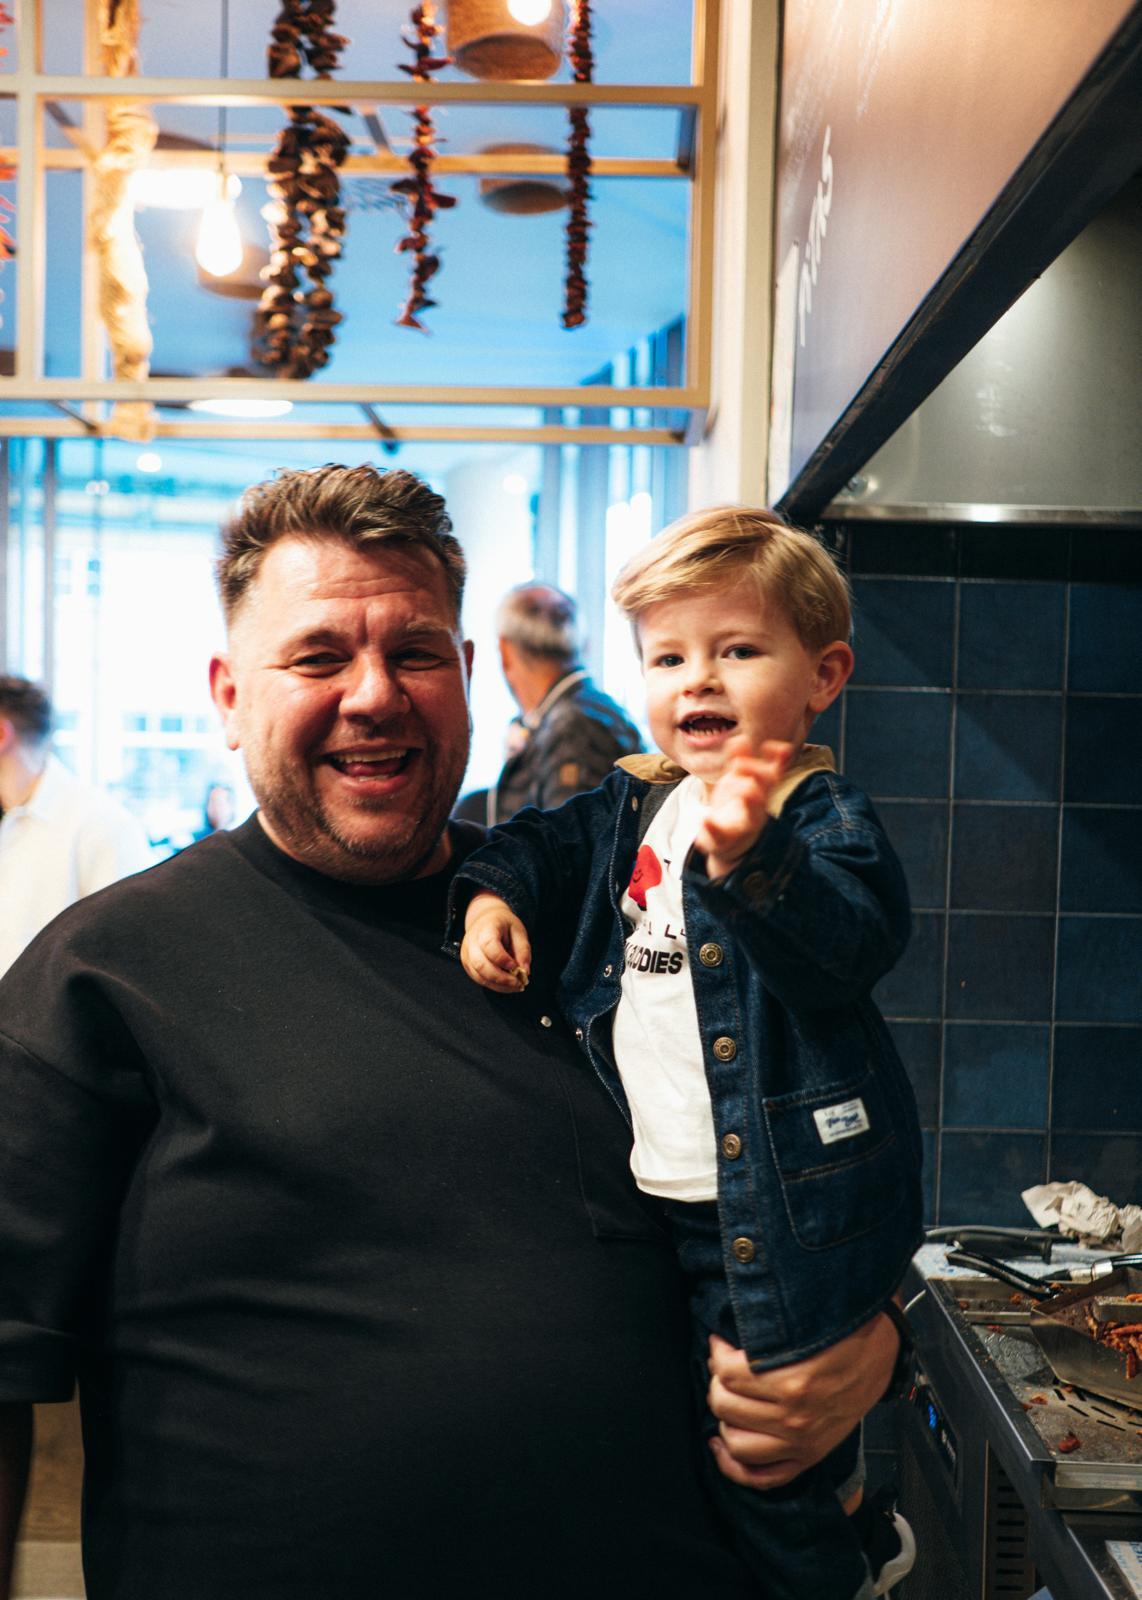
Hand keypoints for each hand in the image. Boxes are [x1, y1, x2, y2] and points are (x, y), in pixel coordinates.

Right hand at [461, 893, 531, 992]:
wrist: (485, 920)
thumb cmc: (503, 925)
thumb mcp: (518, 931)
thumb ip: (523, 950)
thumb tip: (525, 971)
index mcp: (486, 927)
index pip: (489, 945)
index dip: (503, 960)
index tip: (516, 967)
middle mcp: (472, 941)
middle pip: (481, 964)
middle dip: (502, 978)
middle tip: (518, 983)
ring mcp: (467, 954)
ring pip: (479, 976)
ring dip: (499, 985)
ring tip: (515, 985)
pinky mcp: (467, 964)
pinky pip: (479, 979)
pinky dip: (494, 985)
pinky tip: (506, 985)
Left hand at [694, 737, 793, 878]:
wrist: (730, 842)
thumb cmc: (737, 805)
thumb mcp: (736, 781)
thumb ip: (739, 761)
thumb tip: (740, 739)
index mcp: (760, 792)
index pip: (773, 775)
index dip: (777, 761)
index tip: (776, 746)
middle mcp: (756, 809)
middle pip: (764, 792)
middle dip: (757, 777)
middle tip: (741, 764)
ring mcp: (742, 826)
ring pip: (751, 816)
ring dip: (750, 802)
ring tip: (746, 791)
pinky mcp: (724, 840)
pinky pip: (720, 835)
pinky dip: (712, 828)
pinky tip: (704, 820)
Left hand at [706, 1308, 898, 1488]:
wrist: (879, 1353)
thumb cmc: (841, 1334)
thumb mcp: (803, 1329)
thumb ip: (763, 1337)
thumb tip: (722, 1343)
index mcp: (791, 1382)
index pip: (726, 1373)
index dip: (717, 1353)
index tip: (720, 1344)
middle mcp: (794, 1418)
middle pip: (724, 1405)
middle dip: (718, 1383)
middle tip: (724, 1369)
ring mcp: (801, 1443)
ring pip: (736, 1442)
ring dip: (726, 1419)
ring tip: (729, 1400)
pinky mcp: (808, 1457)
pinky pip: (761, 1478)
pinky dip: (733, 1466)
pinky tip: (720, 1445)